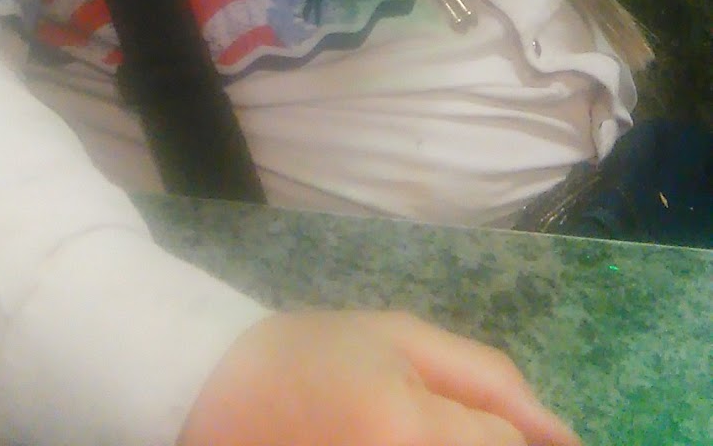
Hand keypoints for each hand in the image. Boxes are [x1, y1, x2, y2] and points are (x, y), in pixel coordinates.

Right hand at [177, 309, 581, 445]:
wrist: (207, 390)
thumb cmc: (310, 352)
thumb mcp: (400, 337)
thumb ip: (490, 383)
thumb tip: (565, 437)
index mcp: (407, 426)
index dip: (532, 443)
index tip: (530, 436)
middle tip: (450, 426)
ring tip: (427, 430)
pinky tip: (404, 441)